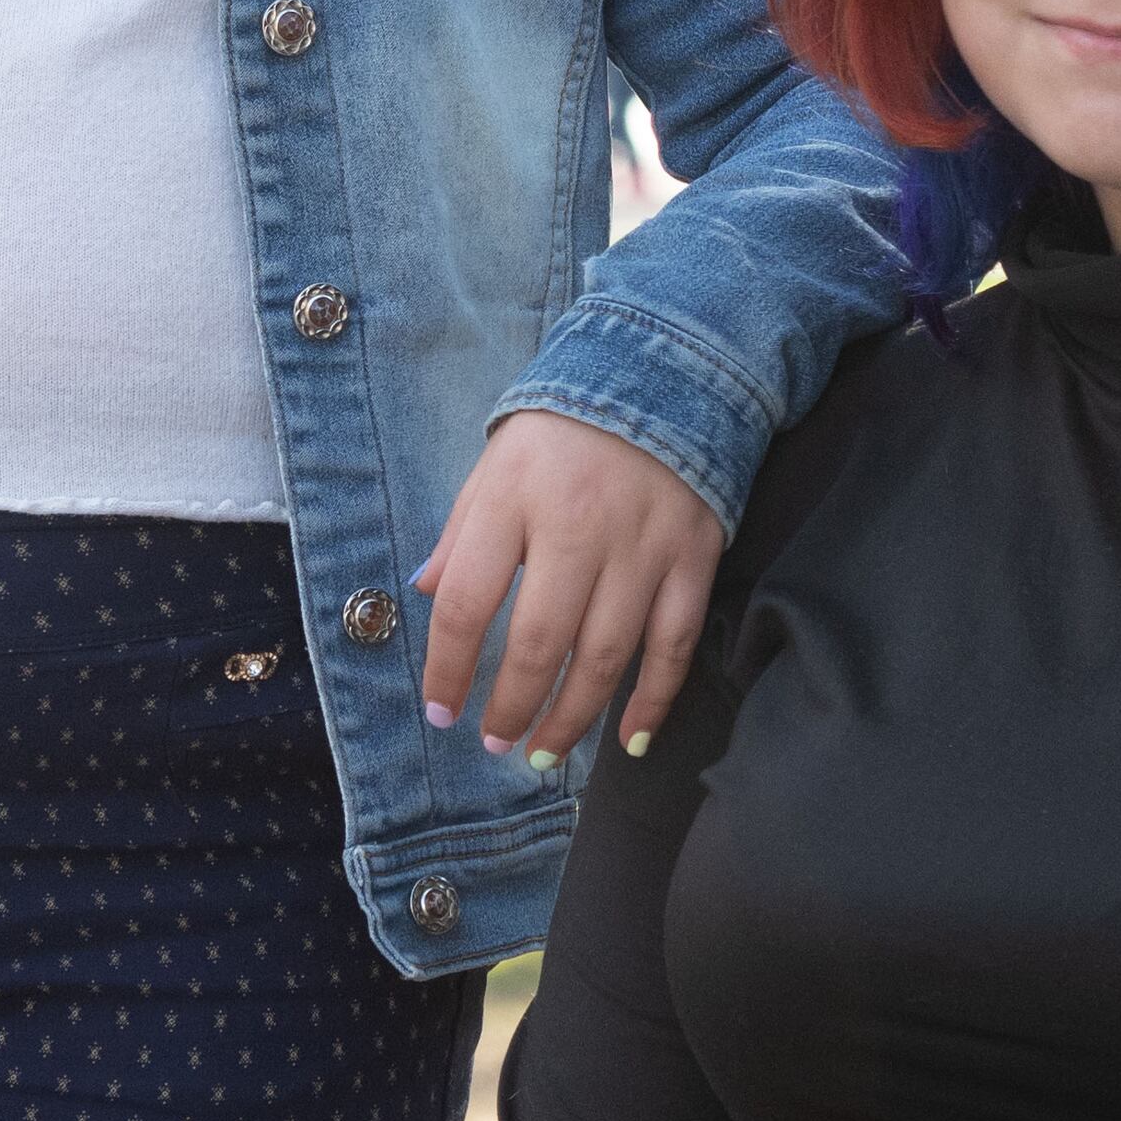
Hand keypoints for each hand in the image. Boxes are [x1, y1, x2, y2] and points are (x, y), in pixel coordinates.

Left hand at [415, 409, 725, 770]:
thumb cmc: (565, 426)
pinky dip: (653, 702)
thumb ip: (462, 530)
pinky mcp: (693, 558)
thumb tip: (427, 594)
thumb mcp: (497, 462)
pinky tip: (628, 740)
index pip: (468, 603)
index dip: (448, 670)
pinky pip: (673, 647)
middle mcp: (577, 527)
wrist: (668, 368)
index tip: (440, 713)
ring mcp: (642, 547)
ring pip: (605, 658)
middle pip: (539, 644)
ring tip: (544, 752)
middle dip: (512, 707)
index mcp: (514, 498)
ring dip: (571, 719)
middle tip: (495, 743)